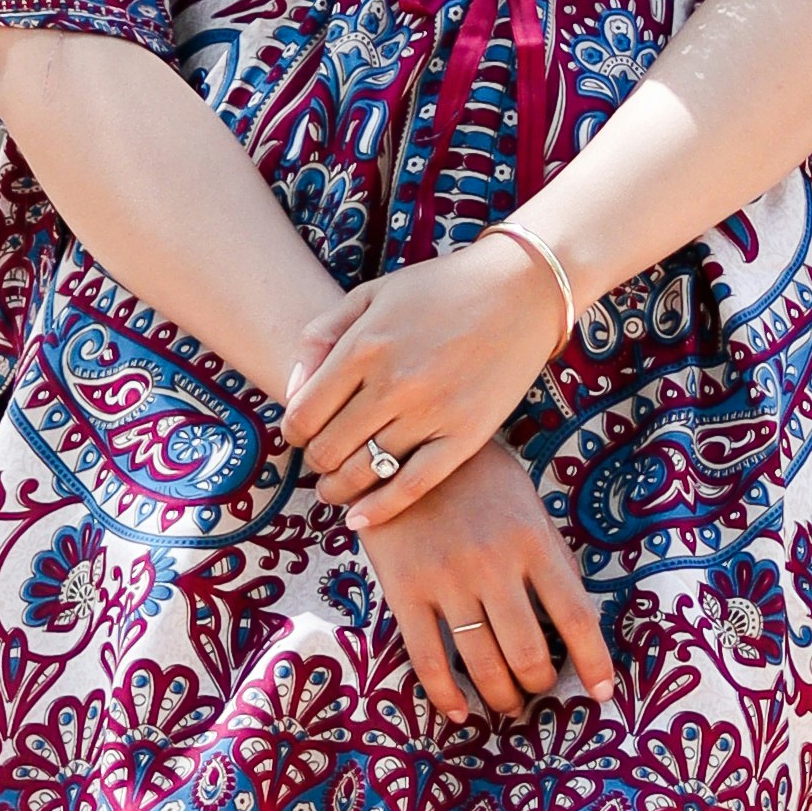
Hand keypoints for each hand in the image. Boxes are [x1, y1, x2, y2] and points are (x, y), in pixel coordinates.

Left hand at [286, 235, 567, 532]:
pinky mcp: (466, 435)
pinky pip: (413, 486)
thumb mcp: (371, 293)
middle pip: (328, 449)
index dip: (293, 433)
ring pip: (364, 472)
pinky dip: (380, 510)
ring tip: (335, 489)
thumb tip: (291, 391)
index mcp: (364, 345)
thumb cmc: (441, 289)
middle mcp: (393, 382)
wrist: (520, 291)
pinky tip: (360, 521)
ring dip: (338, 489)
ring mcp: (431, 412)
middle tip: (322, 461)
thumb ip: (321, 335)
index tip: (302, 435)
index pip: (303, 414)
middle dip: (315, 462)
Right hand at [352, 436, 618, 722]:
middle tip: (538, 691)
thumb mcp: (527, 506)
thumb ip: (551, 559)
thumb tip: (575, 621)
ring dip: (501, 696)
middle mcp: (494, 564)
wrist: (401, 447)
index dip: (594, 663)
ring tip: (507, 704)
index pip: (576, 616)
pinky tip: (459, 712)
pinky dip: (445, 695)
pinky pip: (427, 658)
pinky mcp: (404, 590)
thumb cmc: (476, 478)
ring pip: (482, 663)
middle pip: (528, 652)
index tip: (601, 694)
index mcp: (533, 541)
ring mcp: (447, 579)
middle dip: (539, 684)